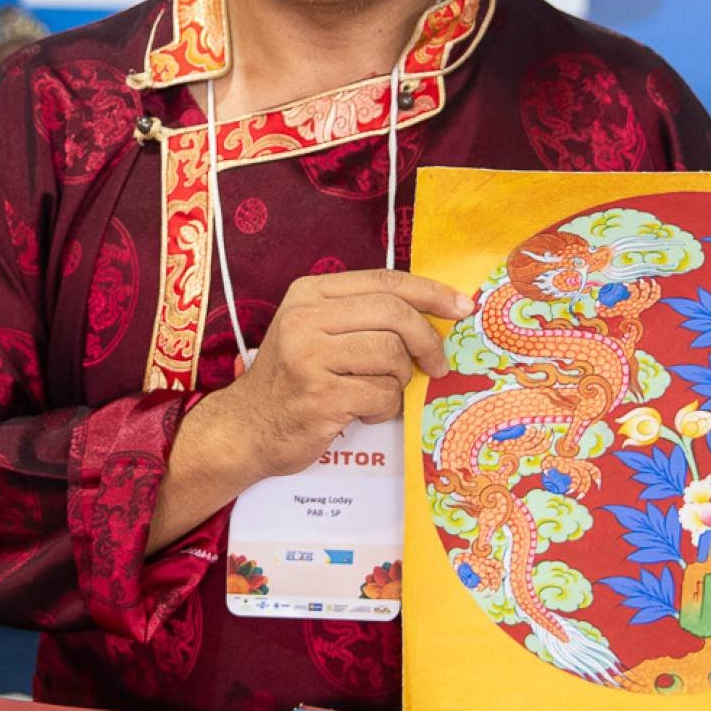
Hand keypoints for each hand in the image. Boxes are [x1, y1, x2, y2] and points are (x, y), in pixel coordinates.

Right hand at [193, 270, 471, 482]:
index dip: (430, 292)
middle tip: (436, 365)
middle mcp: (305, 319)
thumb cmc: (292, 380)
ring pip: (392, 356)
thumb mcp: (316, 332)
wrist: (247, 428)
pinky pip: (381, 395)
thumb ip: (362, 316)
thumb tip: (434, 312)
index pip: (384, 281)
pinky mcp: (320, 396)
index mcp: (309, 294)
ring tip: (377, 391)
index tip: (462, 307)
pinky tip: (363, 412)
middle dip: (426, 341)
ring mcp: (309, 357)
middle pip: (394, 315)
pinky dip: (384, 408)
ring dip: (398, 380)